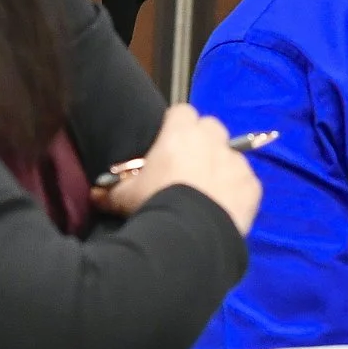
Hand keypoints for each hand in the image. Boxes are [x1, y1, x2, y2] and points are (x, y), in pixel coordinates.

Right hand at [92, 105, 261, 234]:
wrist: (190, 235)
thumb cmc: (155, 204)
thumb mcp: (125, 198)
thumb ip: (111, 191)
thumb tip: (95, 194)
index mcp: (181, 133)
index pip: (181, 112)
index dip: (175, 127)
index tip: (167, 145)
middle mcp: (213, 140)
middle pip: (210, 129)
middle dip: (201, 142)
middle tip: (187, 168)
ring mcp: (236, 162)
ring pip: (231, 155)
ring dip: (220, 168)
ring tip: (206, 194)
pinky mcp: (252, 186)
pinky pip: (246, 182)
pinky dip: (237, 192)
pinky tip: (223, 209)